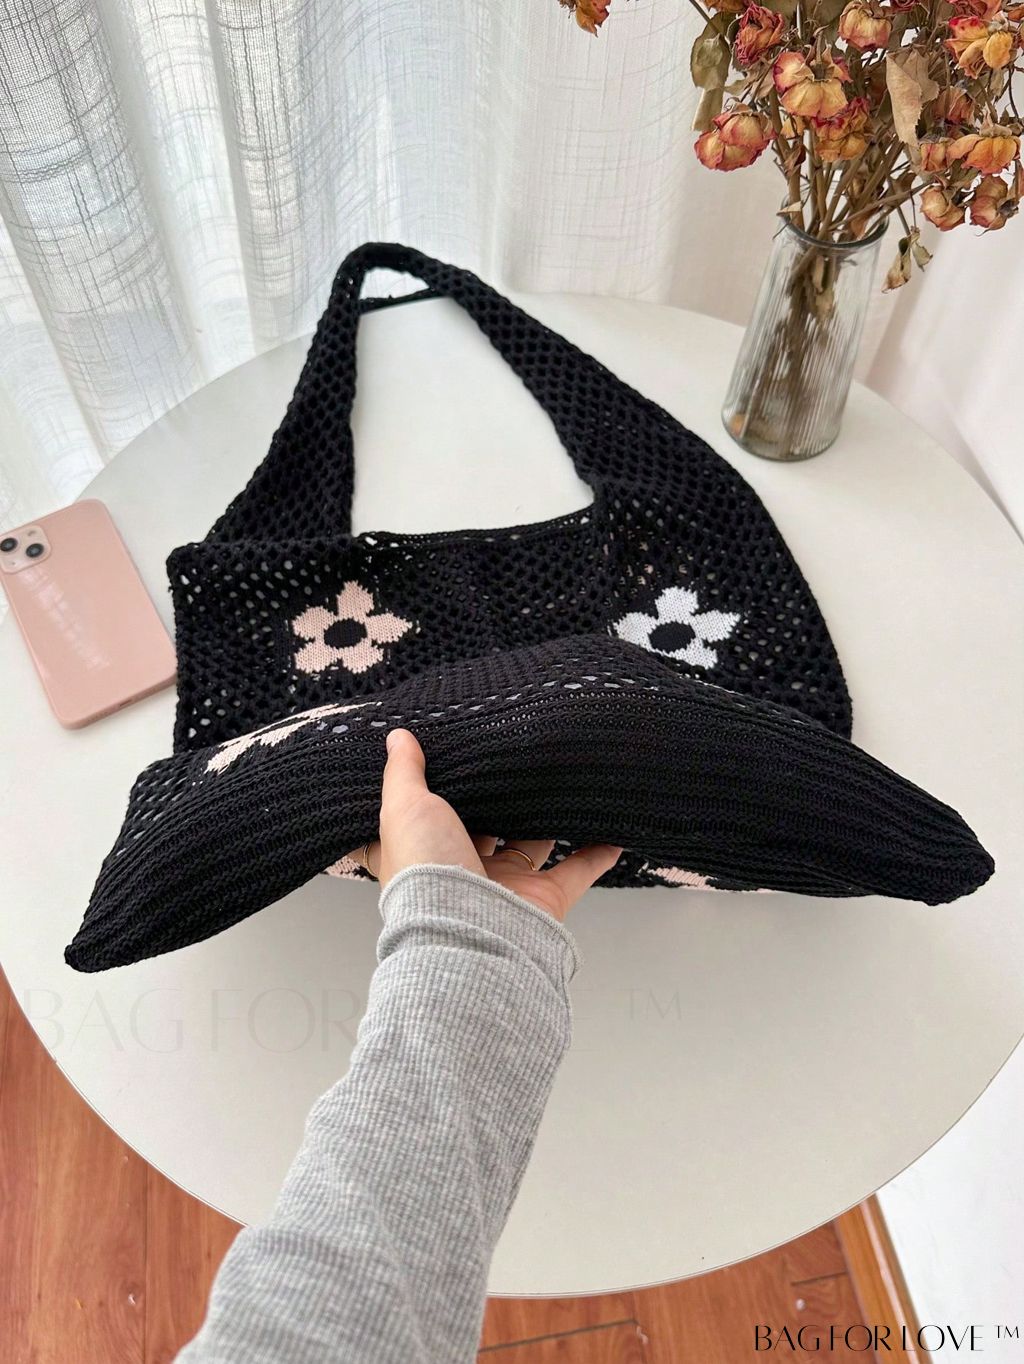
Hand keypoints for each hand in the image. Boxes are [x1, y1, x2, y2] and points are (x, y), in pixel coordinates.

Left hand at [348, 729, 620, 921]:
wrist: (467, 934)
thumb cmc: (426, 871)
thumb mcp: (403, 808)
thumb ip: (403, 773)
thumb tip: (396, 738)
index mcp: (426, 851)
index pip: (428, 817)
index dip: (437, 791)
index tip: (454, 758)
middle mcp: (464, 870)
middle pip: (486, 828)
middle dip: (499, 800)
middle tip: (517, 761)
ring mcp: (506, 886)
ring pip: (532, 844)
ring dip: (549, 818)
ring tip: (563, 782)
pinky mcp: (543, 899)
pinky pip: (577, 871)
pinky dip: (597, 853)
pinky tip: (611, 830)